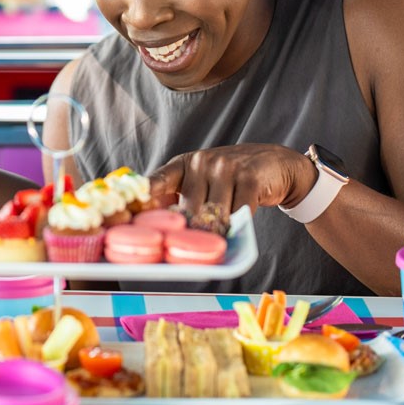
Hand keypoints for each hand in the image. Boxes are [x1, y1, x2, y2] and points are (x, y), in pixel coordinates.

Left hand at [147, 143, 316, 215]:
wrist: (272, 163)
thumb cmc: (228, 178)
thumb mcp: (200, 179)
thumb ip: (180, 197)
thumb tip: (154, 224)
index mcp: (183, 164)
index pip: (158, 180)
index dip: (144, 194)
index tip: (131, 208)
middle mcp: (201, 162)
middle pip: (189, 210)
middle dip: (194, 230)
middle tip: (198, 242)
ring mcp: (225, 167)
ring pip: (215, 214)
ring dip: (218, 230)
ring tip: (221, 232)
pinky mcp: (249, 177)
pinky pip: (239, 212)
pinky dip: (239, 223)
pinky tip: (239, 222)